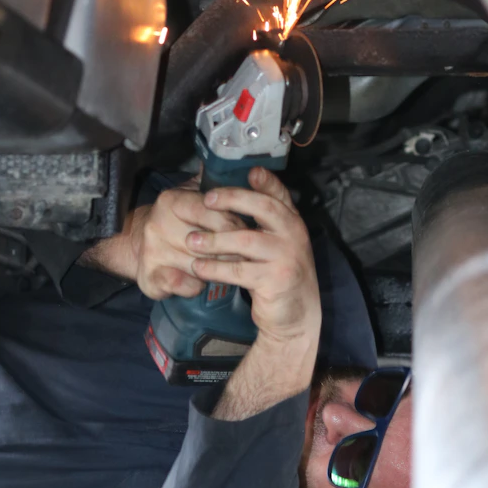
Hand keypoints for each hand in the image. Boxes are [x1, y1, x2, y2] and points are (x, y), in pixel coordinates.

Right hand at [81, 179, 244, 300]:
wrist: (136, 245)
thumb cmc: (176, 220)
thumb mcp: (190, 194)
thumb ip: (211, 182)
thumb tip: (238, 166)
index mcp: (171, 201)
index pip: (210, 211)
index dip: (233, 222)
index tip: (246, 229)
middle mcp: (158, 225)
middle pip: (208, 241)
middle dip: (230, 249)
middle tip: (243, 253)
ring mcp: (153, 252)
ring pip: (199, 265)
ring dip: (217, 269)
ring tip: (227, 268)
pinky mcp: (150, 277)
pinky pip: (184, 285)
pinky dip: (196, 286)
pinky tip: (201, 282)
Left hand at [188, 168, 320, 349]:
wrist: (295, 316)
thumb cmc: (277, 274)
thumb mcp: (276, 245)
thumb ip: (261, 223)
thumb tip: (228, 197)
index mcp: (292, 222)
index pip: (280, 194)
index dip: (266, 180)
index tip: (248, 171)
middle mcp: (294, 234)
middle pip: (263, 207)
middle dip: (232, 199)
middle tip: (205, 200)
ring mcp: (287, 256)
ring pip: (245, 240)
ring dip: (214, 239)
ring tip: (191, 241)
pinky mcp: (276, 280)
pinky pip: (239, 270)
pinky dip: (215, 268)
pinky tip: (199, 267)